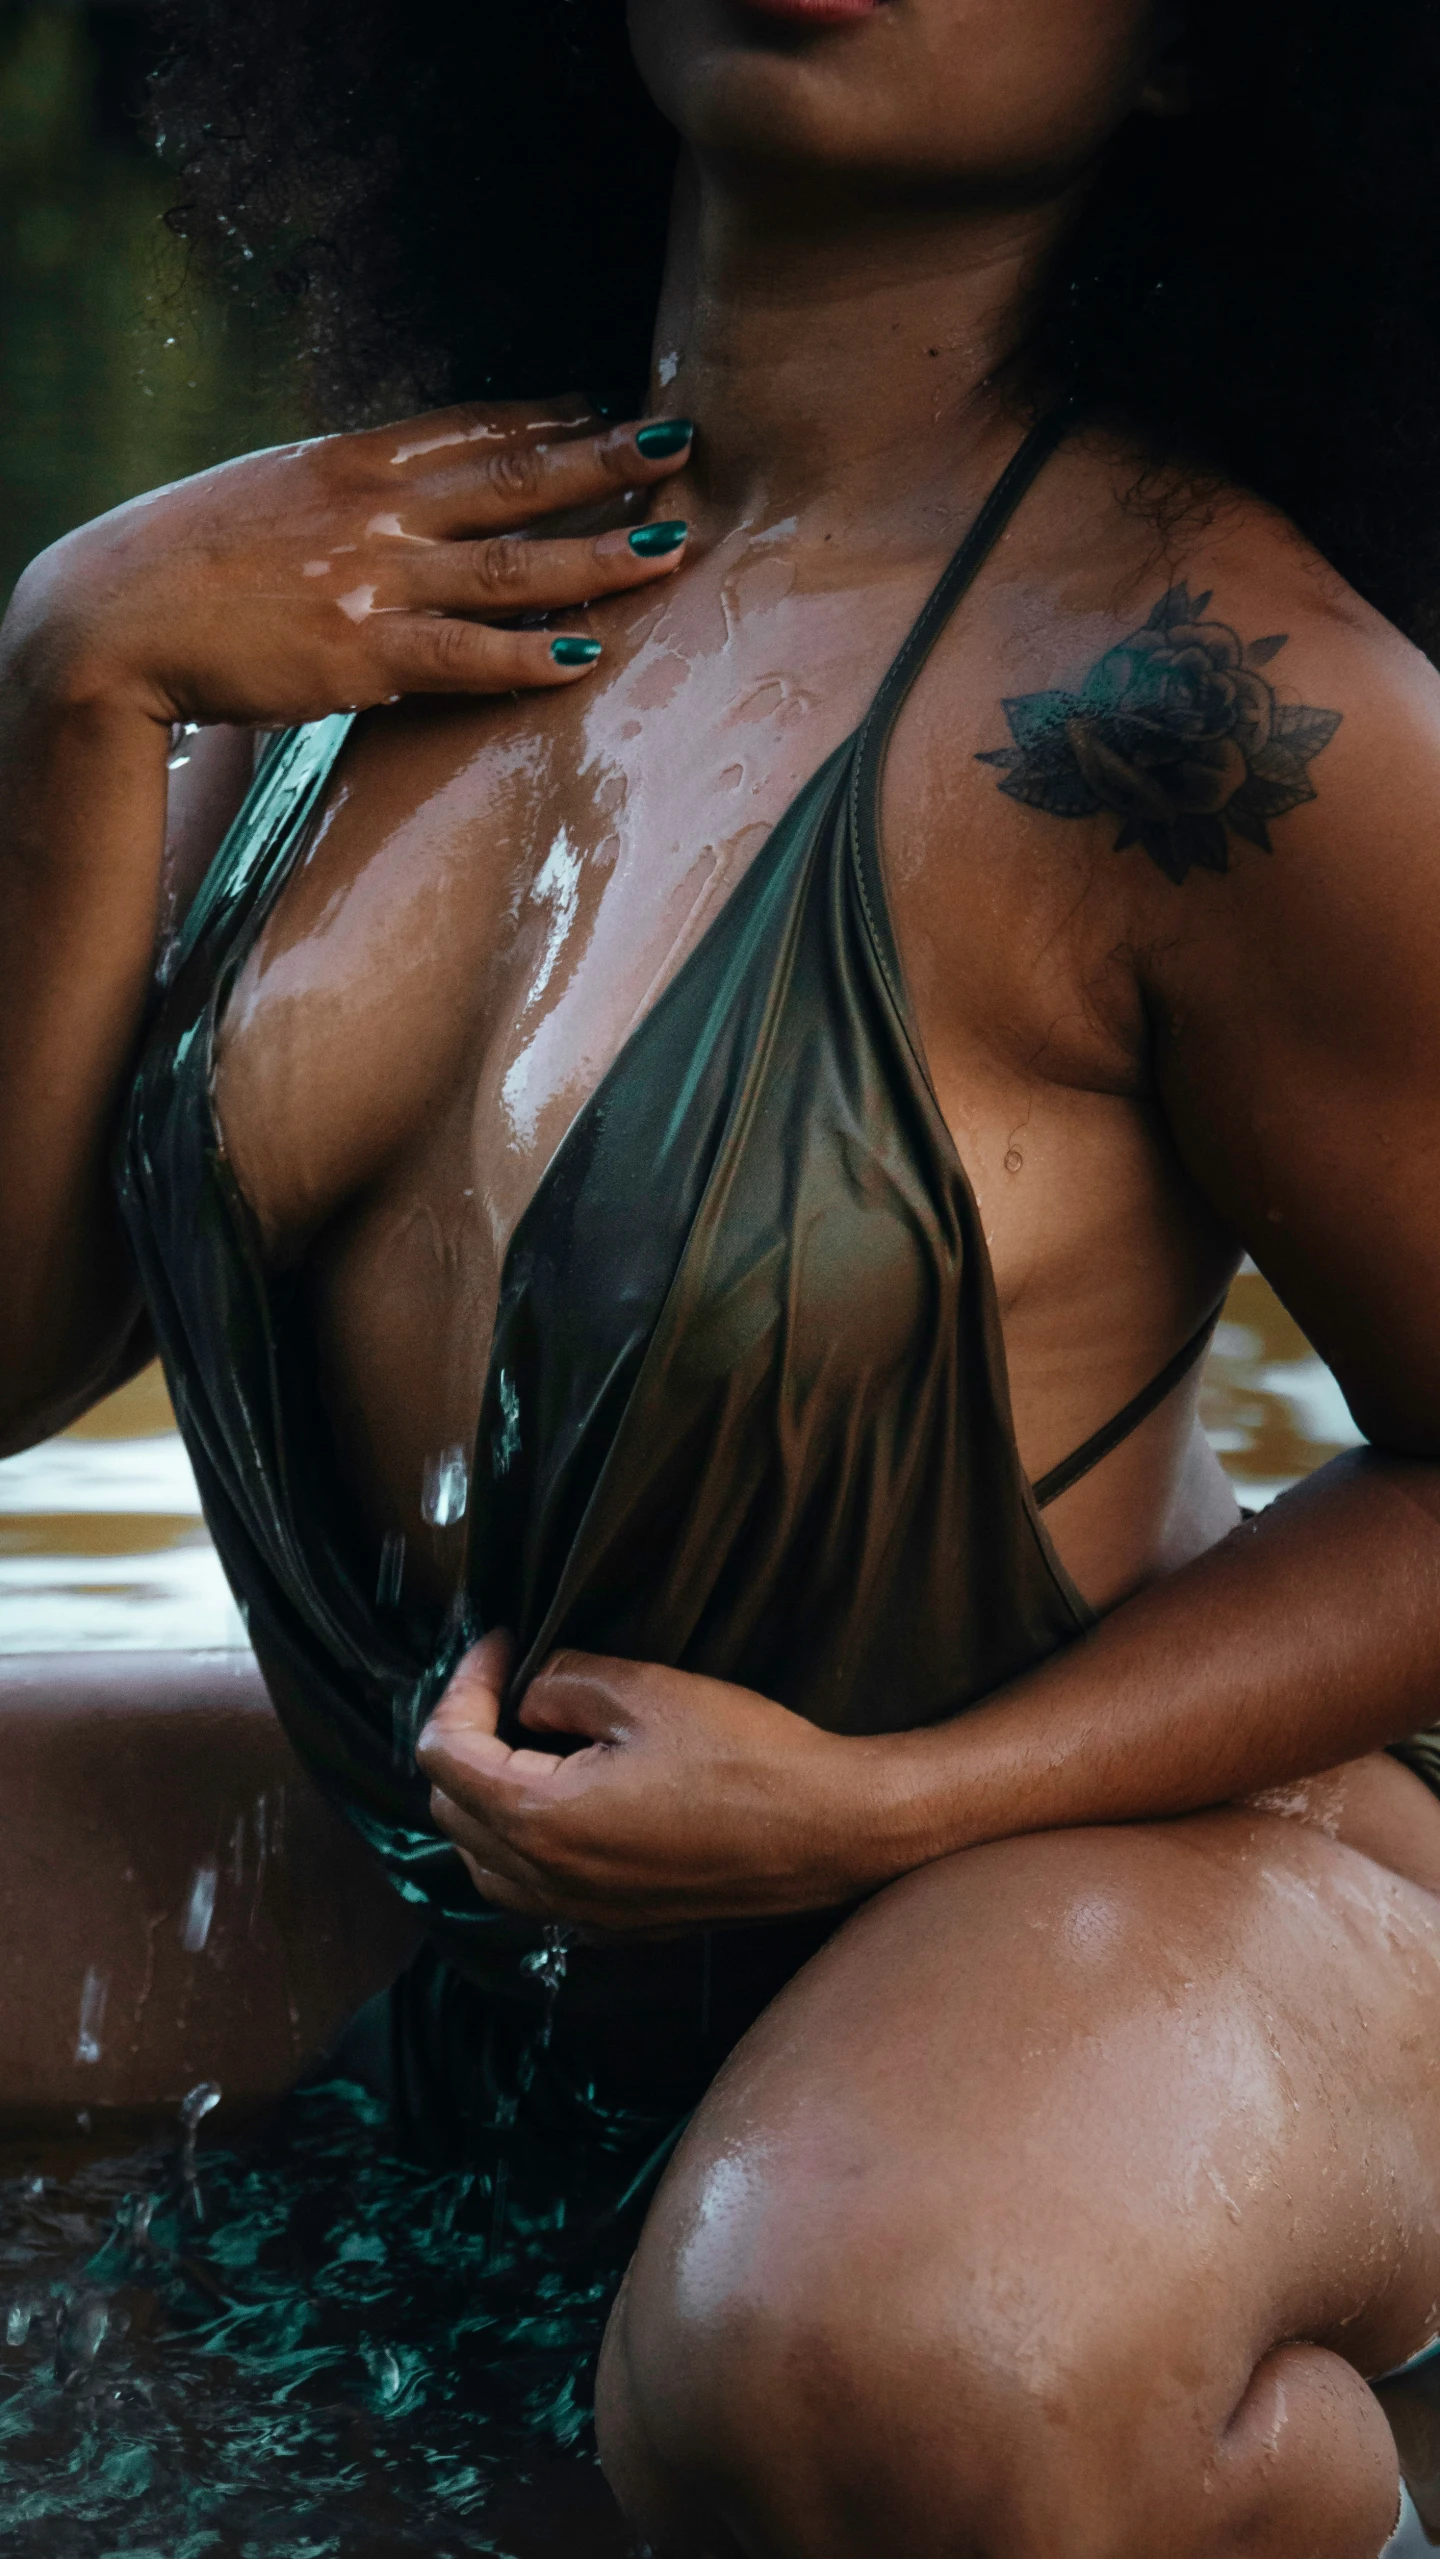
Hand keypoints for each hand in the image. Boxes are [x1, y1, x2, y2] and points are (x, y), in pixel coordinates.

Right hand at [3, 402, 694, 728]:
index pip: (469, 426)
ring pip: (513, 564)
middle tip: (682, 441)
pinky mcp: (361, 653)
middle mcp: (375, 508)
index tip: (607, 403)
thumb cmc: (182, 564)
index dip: (547, 414)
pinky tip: (588, 654)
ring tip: (672, 545)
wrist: (108, 617)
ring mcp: (373, 579)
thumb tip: (395, 496)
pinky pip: (466, 655)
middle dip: (606, 459)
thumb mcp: (267, 493)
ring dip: (599, 554)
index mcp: (350, 461)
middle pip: (514, 476)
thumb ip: (341, 492)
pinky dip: (530, 654)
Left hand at [415, 1633, 912, 1933]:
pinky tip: (570, 1793)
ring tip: (533, 1737)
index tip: (503, 1645)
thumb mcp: (646, 1691)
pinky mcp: (616, 1926)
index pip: (444, 1753)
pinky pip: (532, 1886)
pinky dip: (524, 1838)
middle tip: (512, 1683)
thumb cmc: (748, 1757)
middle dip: (467, 1736)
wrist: (833, 1832)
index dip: (463, 1684)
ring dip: (489, 1793)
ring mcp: (580, 1914)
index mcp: (541, 1821)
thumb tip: (529, 1696)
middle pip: (451, 1808)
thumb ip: (562, 1682)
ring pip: (483, 1857)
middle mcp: (547, 1882)